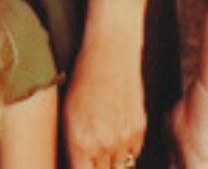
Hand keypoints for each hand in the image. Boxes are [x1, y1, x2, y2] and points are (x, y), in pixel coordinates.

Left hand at [64, 36, 144, 167]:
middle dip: (97, 168)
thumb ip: (74, 148)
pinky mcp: (140, 129)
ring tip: (104, 145)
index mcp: (81, 142)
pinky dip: (126, 150)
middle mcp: (104, 145)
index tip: (82, 166)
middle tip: (93, 156)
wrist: (110, 51)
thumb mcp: (67, 114)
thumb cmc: (82, 78)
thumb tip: (78, 166)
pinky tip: (117, 132)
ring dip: (112, 163)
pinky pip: (134, 153)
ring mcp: (124, 138)